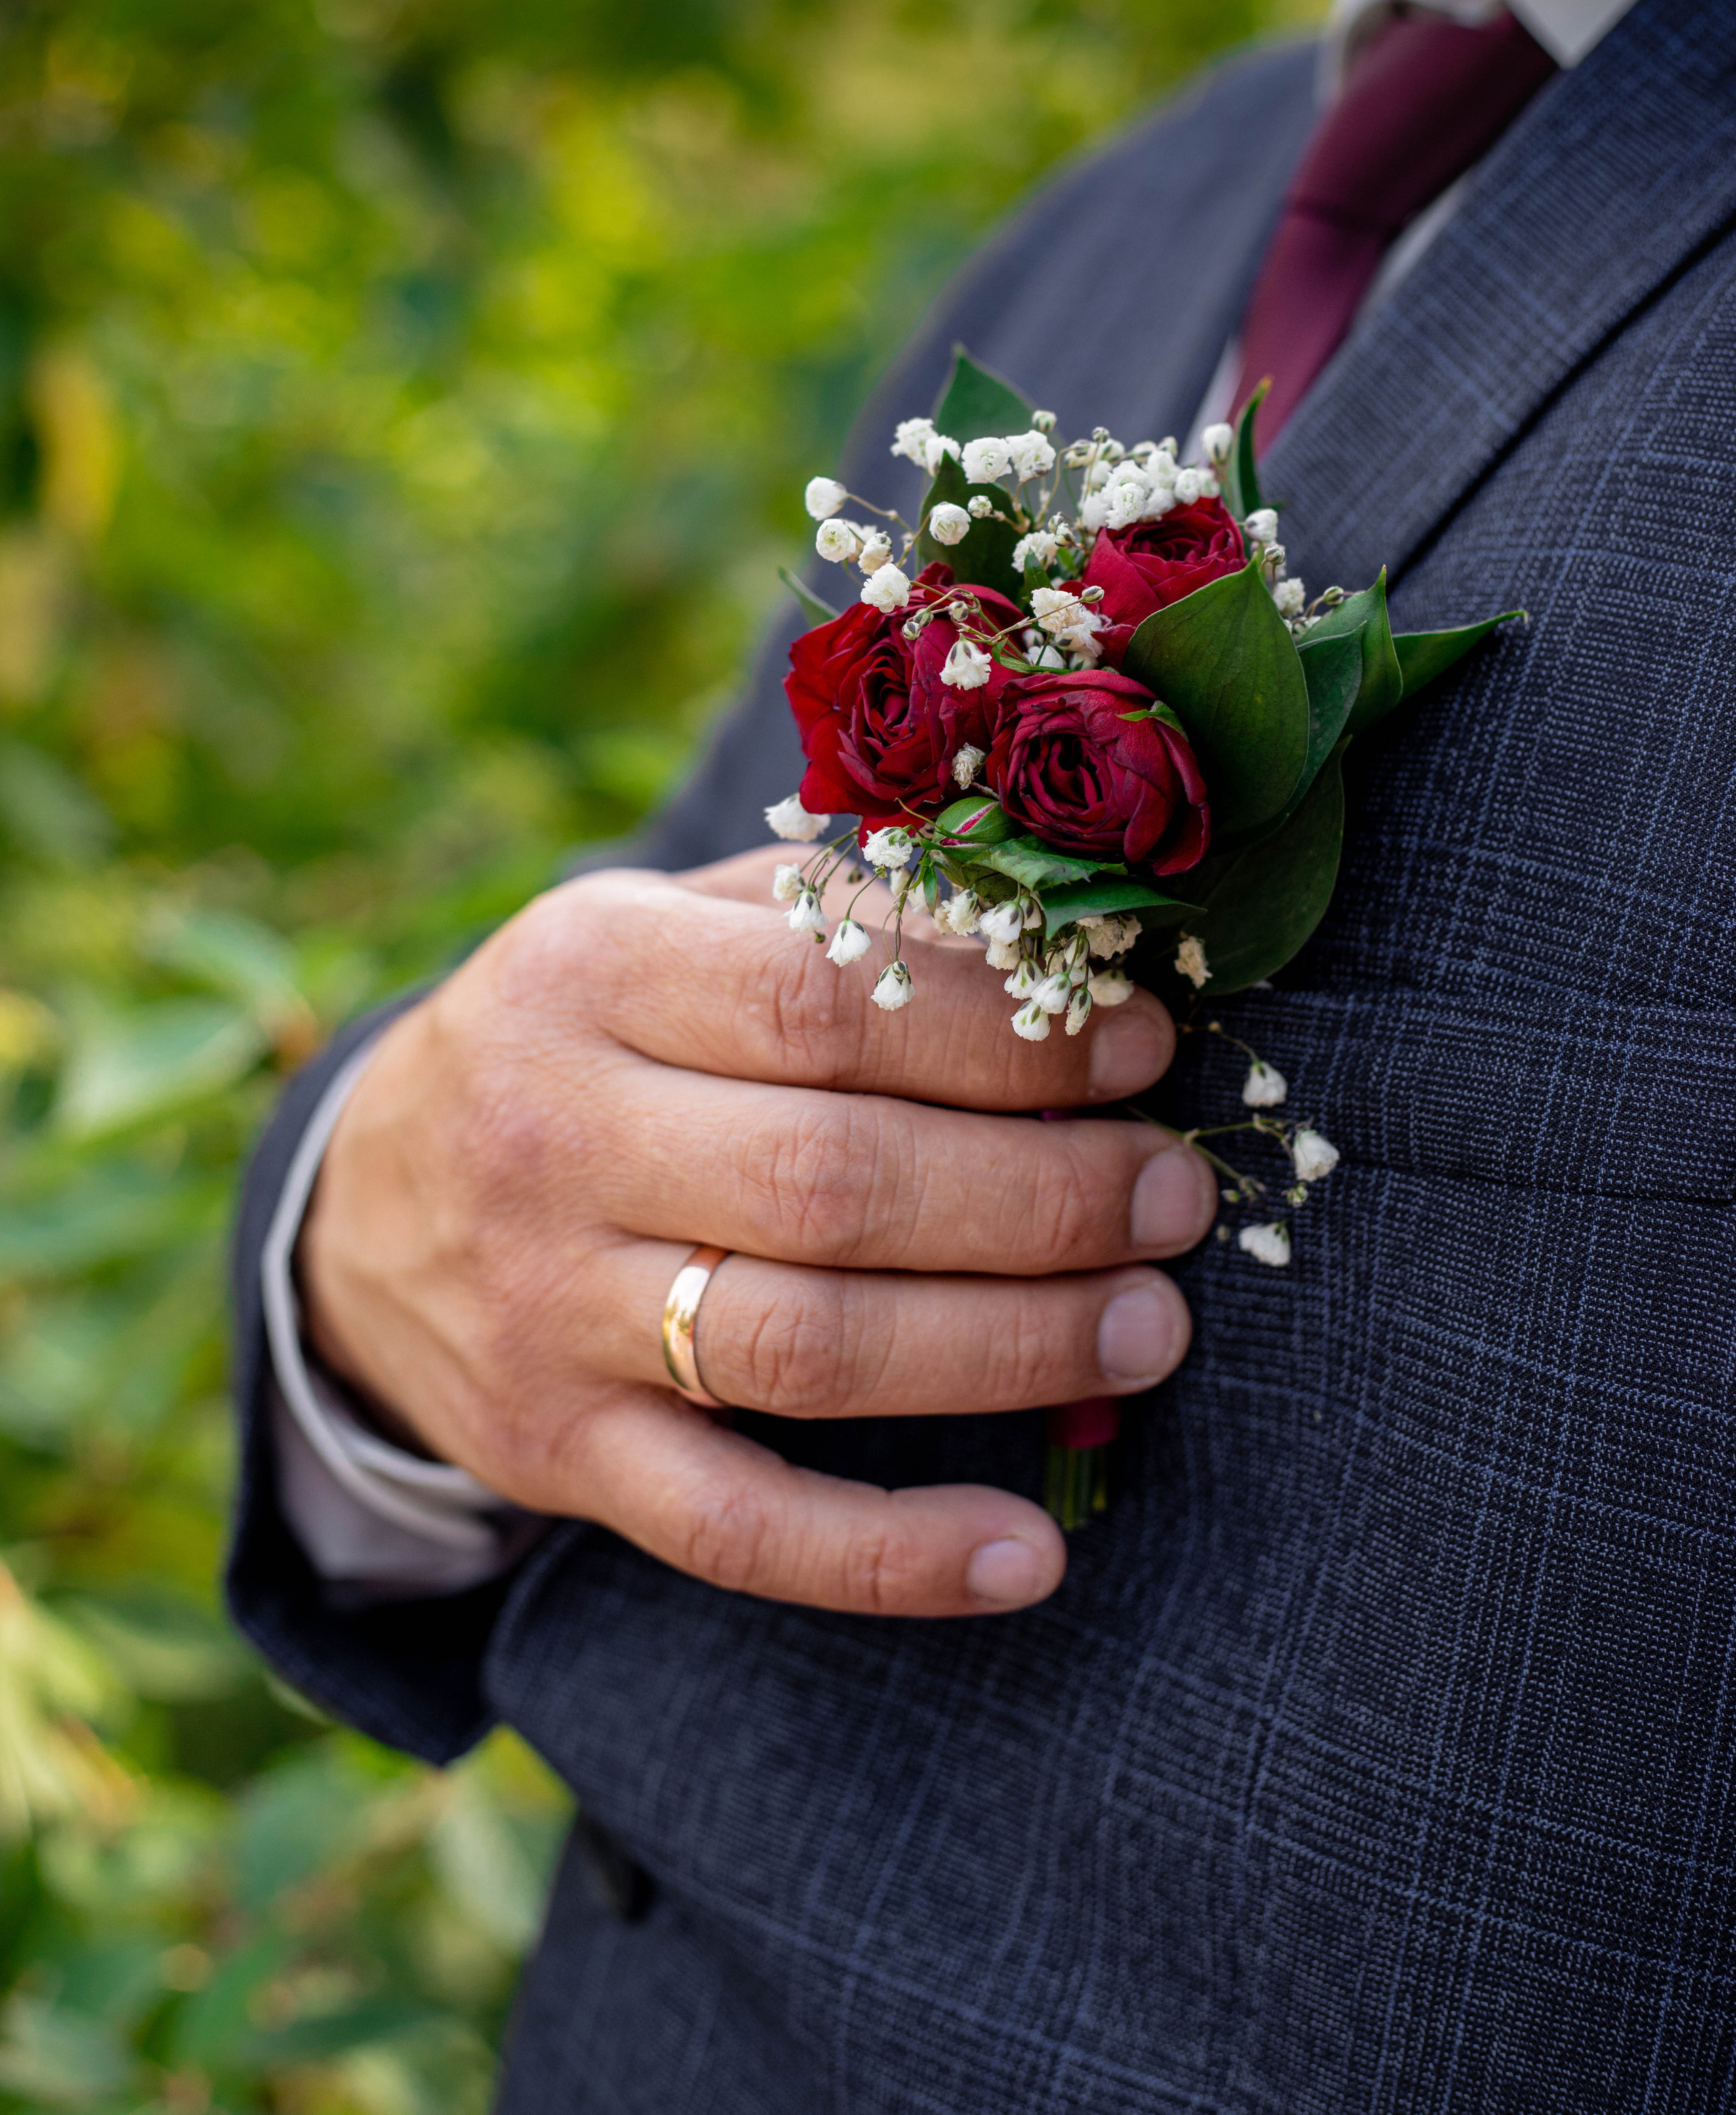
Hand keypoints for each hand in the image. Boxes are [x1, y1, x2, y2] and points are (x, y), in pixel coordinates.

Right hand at [298, 847, 1215, 1618]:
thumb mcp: (659, 930)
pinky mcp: (560, 1452)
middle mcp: (554, 1136)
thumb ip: (830, 921)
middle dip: (1041, 1194)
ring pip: (807, 1349)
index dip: (1004, 1033)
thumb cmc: (580, 1040)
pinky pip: (737, 1528)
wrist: (360, 1206)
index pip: (824, 1001)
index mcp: (589, 970)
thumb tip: (1063, 938)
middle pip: (836, 1181)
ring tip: (1150, 1325)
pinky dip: (890, 1558)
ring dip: (1008, 1346)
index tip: (1139, 1050)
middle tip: (1172, 1197)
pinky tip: (1032, 1554)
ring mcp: (551, 1310)